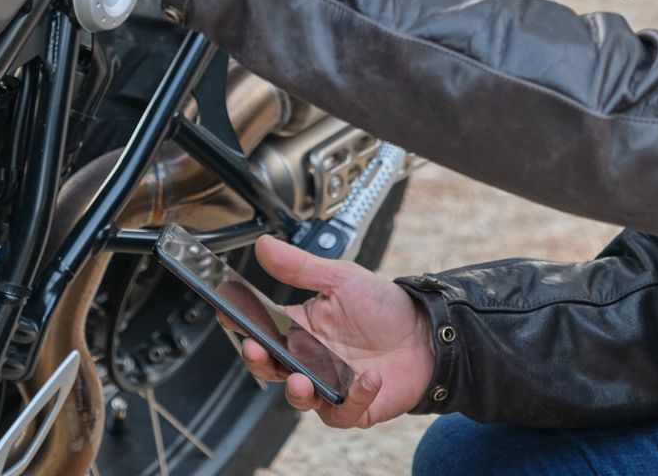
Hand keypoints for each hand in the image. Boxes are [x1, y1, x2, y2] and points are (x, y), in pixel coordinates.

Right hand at [230, 235, 436, 429]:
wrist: (428, 333)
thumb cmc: (384, 307)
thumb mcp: (341, 278)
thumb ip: (299, 267)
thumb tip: (263, 245)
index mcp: (301, 329)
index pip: (263, 330)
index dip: (243, 325)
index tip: (229, 314)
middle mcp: (311, 360)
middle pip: (272, 369)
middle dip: (260, 363)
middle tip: (258, 350)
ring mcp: (330, 386)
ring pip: (300, 399)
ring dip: (296, 392)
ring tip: (302, 380)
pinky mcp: (355, 407)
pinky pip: (342, 412)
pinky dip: (352, 398)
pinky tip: (366, 379)